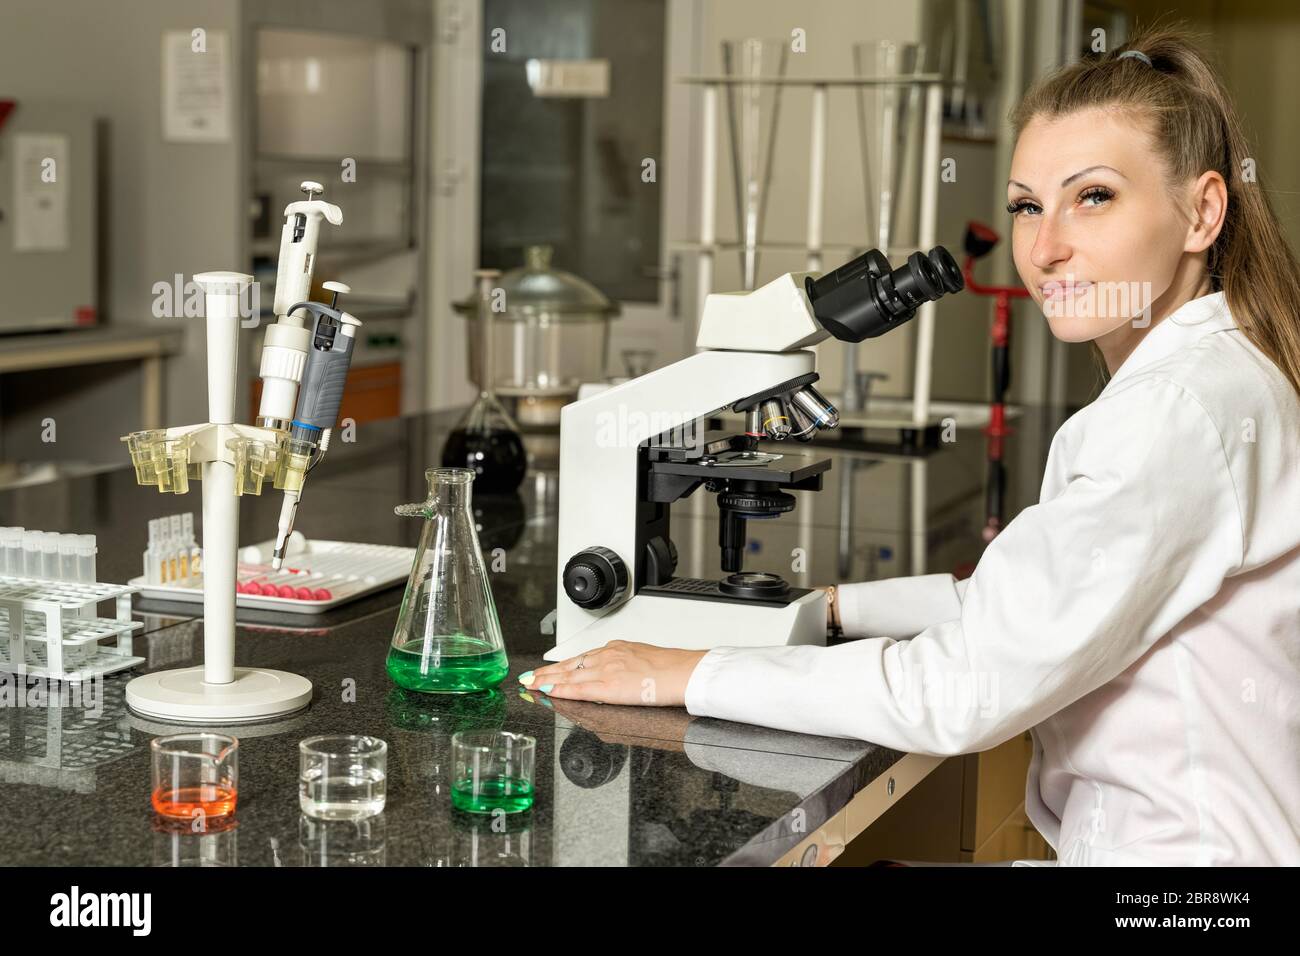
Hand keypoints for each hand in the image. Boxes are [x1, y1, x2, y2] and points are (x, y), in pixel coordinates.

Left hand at [519, 641, 708, 706]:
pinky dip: (559, 691)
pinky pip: (577, 689)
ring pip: (568, 676)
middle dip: (547, 672)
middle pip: (569, 665)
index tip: (548, 669)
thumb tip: (620, 674)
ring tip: (530, 685)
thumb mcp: (644, 658)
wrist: (684, 671)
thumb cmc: (672, 668)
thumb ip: (627, 665)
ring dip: (546, 681)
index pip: (582, 658)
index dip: (562, 665)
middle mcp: (607, 656)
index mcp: (617, 649)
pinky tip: (547, 693)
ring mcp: (605, 671)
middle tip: (529, 677)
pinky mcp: (607, 687)